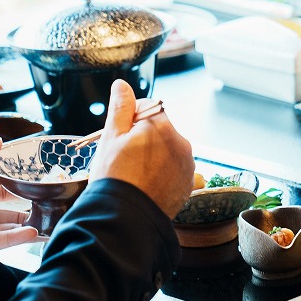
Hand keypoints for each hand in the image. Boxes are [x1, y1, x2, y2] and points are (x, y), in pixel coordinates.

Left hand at [0, 138, 39, 249]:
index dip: (17, 186)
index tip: (35, 183)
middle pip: (7, 209)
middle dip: (27, 207)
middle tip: (47, 203)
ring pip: (9, 227)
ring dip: (28, 223)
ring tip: (47, 219)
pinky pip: (2, 241)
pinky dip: (19, 237)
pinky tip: (34, 232)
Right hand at [87, 80, 194, 218]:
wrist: (127, 216)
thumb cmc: (115, 175)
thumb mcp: (111, 137)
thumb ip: (120, 108)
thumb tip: (123, 85)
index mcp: (162, 125)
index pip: (148, 107)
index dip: (131, 119)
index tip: (122, 137)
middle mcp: (181, 141)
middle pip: (161, 129)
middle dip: (145, 138)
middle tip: (126, 158)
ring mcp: (188, 164)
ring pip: (169, 150)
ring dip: (156, 155)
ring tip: (137, 174)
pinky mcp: (189, 183)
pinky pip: (176, 170)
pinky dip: (164, 173)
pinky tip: (148, 184)